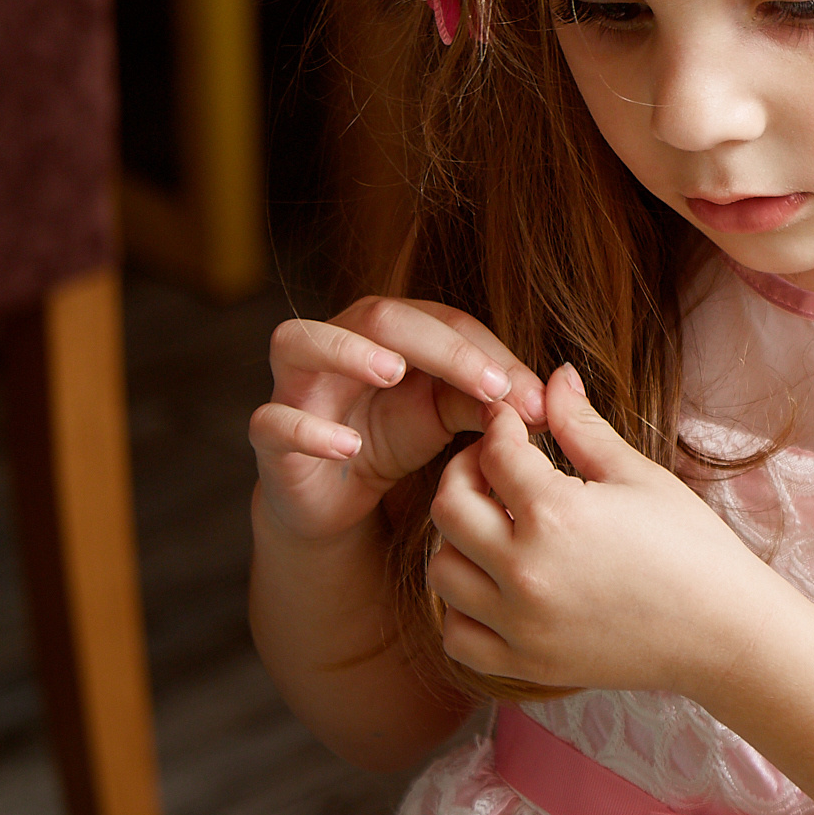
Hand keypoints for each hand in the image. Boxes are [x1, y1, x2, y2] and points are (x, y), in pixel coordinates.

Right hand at [250, 298, 549, 545]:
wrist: (338, 498)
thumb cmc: (394, 438)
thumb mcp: (449, 416)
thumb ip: (487, 400)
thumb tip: (544, 401)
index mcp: (389, 330)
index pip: (441, 320)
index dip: (485, 352)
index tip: (527, 394)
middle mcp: (337, 342)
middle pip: (377, 316)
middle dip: (437, 345)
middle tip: (485, 384)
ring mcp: (296, 386)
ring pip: (298, 341)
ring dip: (346, 351)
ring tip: (393, 372)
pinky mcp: (269, 435)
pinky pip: (270, 421)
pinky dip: (306, 430)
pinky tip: (347, 445)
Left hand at [425, 366, 778, 693]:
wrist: (722, 630)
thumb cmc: (692, 546)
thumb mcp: (638, 475)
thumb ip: (583, 427)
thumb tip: (556, 377)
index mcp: (555, 514)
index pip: (496, 453)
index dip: (500, 426)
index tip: (512, 422)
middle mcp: (525, 571)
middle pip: (449, 509)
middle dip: (464, 473)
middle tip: (494, 465)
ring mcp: (519, 624)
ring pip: (442, 572)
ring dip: (459, 540)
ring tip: (496, 525)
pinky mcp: (524, 665)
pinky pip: (457, 635)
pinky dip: (462, 607)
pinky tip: (494, 584)